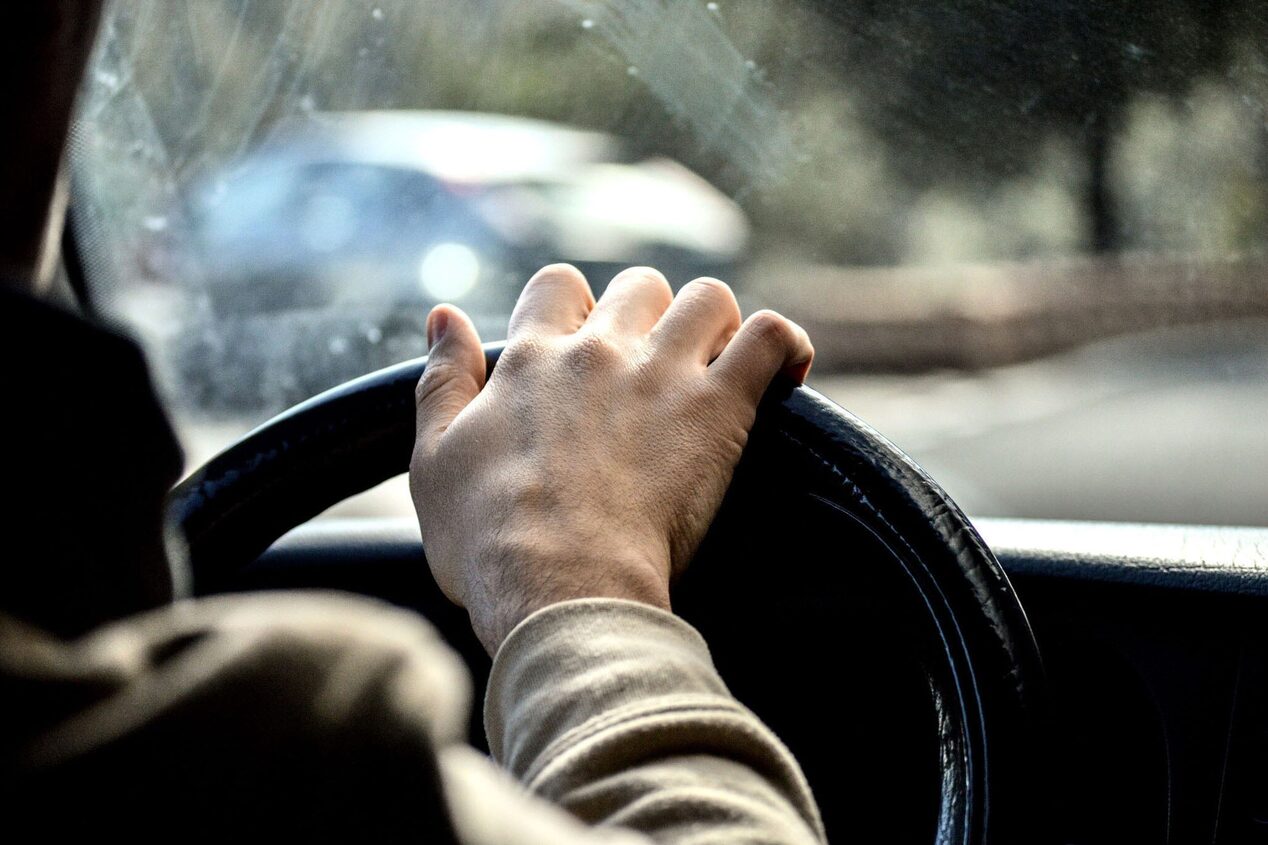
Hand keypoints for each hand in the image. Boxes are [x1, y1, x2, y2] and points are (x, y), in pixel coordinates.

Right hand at [410, 264, 812, 653]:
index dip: (572, 306)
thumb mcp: (434, 458)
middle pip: (638, 286)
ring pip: (706, 299)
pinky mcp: (718, 408)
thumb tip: (444, 315)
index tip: (579, 344)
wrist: (560, 585)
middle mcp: (599, 350)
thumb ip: (441, 380)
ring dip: (712, 324)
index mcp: (531, 359)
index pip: (557, 286)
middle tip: (647, 370)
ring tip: (711, 367)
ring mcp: (663, 373)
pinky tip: (786, 368)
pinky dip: (784, 344)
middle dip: (646, 315)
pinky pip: (770, 337)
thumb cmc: (489, 540)